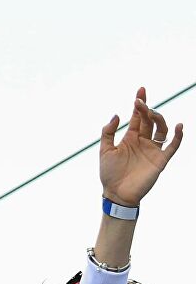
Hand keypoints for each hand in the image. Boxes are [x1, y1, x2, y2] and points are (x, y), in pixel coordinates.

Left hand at [99, 88, 182, 206]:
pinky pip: (173, 146)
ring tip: (151, 112)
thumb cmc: (109, 173)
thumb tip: (117, 114)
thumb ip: (108, 132)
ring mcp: (153, 150)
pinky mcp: (161, 160)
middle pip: (150, 120)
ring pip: (161, 129)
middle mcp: (143, 141)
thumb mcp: (104, 150)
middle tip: (140, 101)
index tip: (141, 90)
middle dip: (147, 109)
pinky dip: (178, 136)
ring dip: (158, 119)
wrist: (116, 193)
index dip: (140, 103)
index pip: (138, 117)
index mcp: (130, 138)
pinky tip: (178, 126)